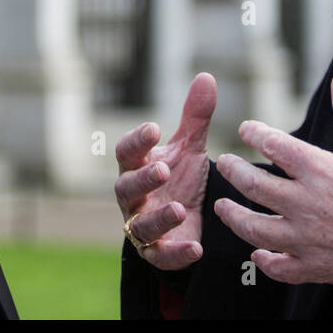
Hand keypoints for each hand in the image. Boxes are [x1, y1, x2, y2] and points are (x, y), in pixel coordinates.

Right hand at [113, 73, 216, 269]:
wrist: (189, 218)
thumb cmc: (180, 177)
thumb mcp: (189, 147)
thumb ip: (195, 117)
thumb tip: (206, 76)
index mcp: (137, 166)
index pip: (127, 151)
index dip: (137, 140)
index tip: (155, 129)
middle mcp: (134, 196)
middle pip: (126, 188)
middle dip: (143, 179)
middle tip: (163, 169)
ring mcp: (142, 225)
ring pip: (140, 224)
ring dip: (158, 218)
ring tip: (180, 208)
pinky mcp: (157, 251)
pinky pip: (160, 255)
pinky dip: (175, 253)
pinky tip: (196, 248)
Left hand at [213, 72, 332, 288]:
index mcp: (322, 170)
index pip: (273, 144)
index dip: (255, 132)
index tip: (247, 129)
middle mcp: (308, 204)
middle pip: (254, 185)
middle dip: (234, 171)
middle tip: (226, 164)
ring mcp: (309, 240)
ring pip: (256, 229)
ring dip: (234, 216)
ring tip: (223, 206)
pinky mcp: (317, 268)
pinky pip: (280, 268)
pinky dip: (265, 261)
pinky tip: (257, 253)